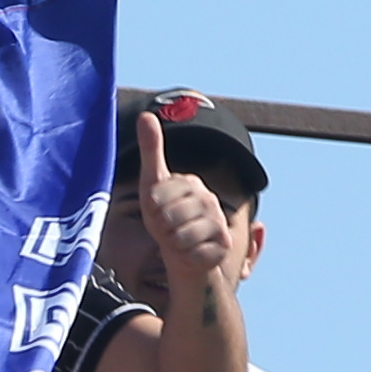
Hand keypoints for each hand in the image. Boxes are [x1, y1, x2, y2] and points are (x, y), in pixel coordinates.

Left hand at [132, 111, 230, 294]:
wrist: (183, 254)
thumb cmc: (164, 218)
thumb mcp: (151, 184)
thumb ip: (151, 150)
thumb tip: (145, 114)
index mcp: (191, 183)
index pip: (156, 196)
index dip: (150, 210)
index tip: (156, 213)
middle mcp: (209, 199)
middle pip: (169, 217)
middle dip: (161, 229)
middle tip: (166, 230)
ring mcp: (219, 222)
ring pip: (181, 236)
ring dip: (173, 244)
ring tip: (177, 242)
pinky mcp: (224, 245)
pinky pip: (193, 253)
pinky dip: (186, 257)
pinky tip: (190, 253)